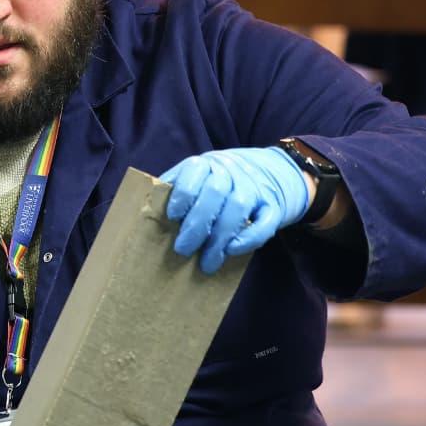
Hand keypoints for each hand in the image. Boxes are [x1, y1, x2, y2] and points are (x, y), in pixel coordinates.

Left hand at [161, 146, 311, 274]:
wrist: (276, 171)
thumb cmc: (224, 180)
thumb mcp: (201, 174)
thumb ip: (178, 188)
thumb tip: (150, 212)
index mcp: (208, 163)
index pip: (194, 171)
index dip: (182, 194)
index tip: (172, 217)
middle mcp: (233, 171)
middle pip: (215, 194)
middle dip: (196, 225)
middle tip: (182, 249)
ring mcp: (255, 187)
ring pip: (237, 210)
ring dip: (219, 239)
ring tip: (206, 262)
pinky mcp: (274, 206)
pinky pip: (264, 223)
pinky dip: (248, 238)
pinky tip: (232, 252)